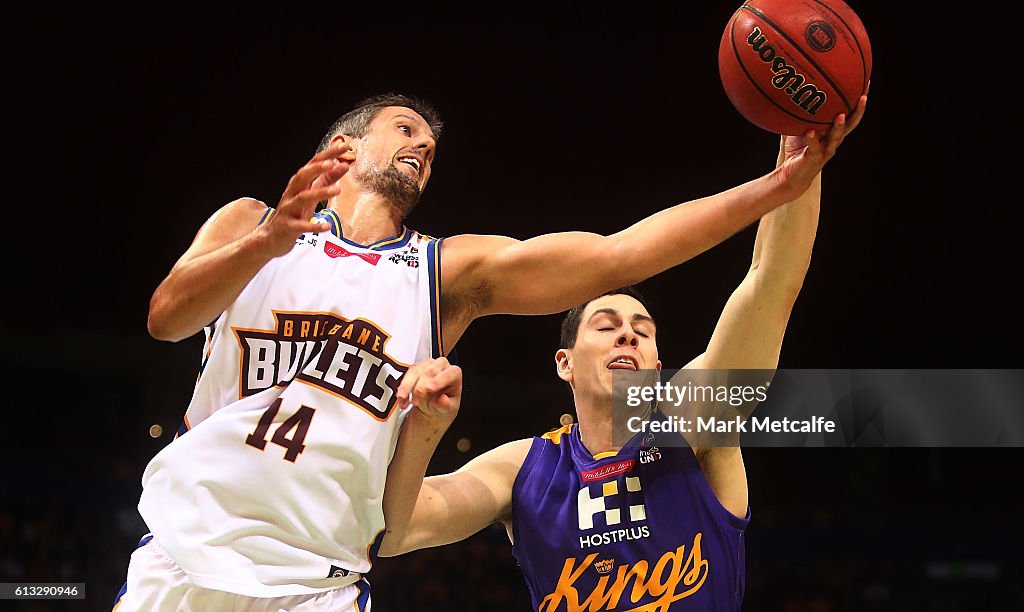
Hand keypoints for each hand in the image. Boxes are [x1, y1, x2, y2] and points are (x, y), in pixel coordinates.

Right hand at [254, 142, 355, 257]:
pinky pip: (301, 226)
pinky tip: (326, 226)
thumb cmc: (293, 214)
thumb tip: (343, 165)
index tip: (344, 146)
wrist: (271, 238)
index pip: (313, 164)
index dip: (328, 155)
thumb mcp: (311, 195)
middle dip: (317, 168)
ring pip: (302, 198)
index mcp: (299, 184)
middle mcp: (292, 193)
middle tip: (334, 163)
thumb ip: (327, 180)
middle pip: (302, 176)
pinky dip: (313, 226)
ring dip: (319, 193)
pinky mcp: (288, 227)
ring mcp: (288, 210)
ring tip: (337, 190)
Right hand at [396, 357, 462, 422]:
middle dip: (420, 387)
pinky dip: (403, 388)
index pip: (449, 374)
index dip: (439, 380)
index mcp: (454, 374)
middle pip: (430, 371)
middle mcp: (442, 366)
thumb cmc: (443, 404)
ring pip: (416, 371)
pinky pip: (407, 374)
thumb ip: (445, 405)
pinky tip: (401, 398)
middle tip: (415, 402)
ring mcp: (428, 365)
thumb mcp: (447, 410)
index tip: (430, 389)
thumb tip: (442, 400)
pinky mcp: (415, 368)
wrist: (433, 406)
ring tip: (405, 402)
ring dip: (407, 387)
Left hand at [775, 86, 868, 197]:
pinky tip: (810, 132)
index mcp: (833, 131)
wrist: (790, 175)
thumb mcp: (800, 127)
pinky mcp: (814, 159)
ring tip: (841, 115)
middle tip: (863, 96)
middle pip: (851, 124)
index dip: (858, 100)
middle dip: (858, 110)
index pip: (850, 113)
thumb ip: (801, 112)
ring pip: (836, 137)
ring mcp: (826, 150)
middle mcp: (834, 140)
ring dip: (839, 126)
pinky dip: (813, 139)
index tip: (866, 82)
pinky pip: (815, 148)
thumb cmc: (797, 150)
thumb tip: (793, 90)